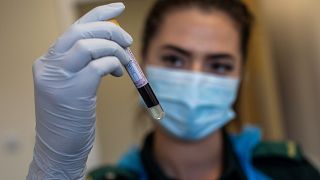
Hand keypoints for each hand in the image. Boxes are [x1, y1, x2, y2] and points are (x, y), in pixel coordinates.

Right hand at [27, 3, 131, 178]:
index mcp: (48, 61)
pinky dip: (114, 64)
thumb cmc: (70, 116)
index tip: (119, 7)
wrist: (59, 147)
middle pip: (82, 31)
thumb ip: (84, 63)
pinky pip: (99, 65)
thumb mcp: (71, 84)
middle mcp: (49, 65)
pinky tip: (117, 73)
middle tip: (127, 41)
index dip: (99, 14)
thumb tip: (113, 45)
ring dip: (114, 50)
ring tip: (123, 62)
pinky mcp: (73, 91)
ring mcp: (58, 77)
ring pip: (89, 44)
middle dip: (111, 30)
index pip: (74, 27)